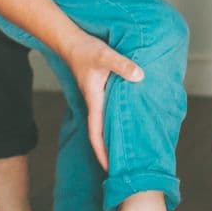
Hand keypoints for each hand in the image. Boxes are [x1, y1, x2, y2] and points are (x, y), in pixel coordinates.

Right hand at [63, 33, 143, 169]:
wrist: (71, 41)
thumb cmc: (86, 50)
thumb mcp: (105, 55)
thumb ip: (122, 65)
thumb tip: (139, 76)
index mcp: (94, 101)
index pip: (96, 133)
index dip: (102, 152)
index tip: (109, 168)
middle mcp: (94, 103)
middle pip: (100, 133)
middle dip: (109, 151)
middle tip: (123, 167)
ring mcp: (96, 97)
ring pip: (104, 122)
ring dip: (112, 137)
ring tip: (127, 150)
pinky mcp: (100, 90)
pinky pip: (108, 111)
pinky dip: (115, 121)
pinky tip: (126, 121)